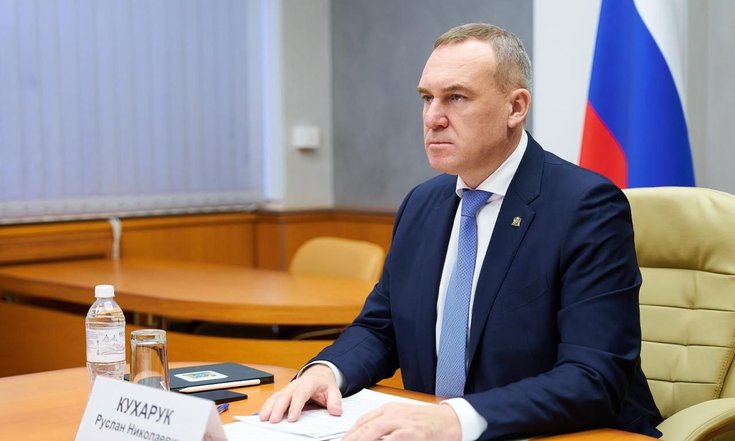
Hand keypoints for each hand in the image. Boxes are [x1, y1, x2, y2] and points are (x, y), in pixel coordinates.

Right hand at [258, 363, 342, 422]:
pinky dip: (266, 406)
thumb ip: (335, 401)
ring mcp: (287, 388)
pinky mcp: (283, 392)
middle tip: (273, 420)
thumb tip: (336, 411)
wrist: (318, 374)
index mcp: (308, 383)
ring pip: (276, 396)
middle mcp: (295, 385)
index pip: (301, 395)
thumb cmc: (324, 384)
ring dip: (268, 407)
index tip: (292, 418)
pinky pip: (273, 398)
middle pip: (284, 396)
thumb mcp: (333, 390)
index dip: (295, 406)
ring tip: (263, 418)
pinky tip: (262, 415)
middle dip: (278, 408)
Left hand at [342, 402, 461, 440]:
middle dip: (352, 438)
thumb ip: (385, 425)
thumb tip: (367, 434)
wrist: (450, 420)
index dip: (350, 434)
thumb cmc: (427, 422)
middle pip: (365, 427)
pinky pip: (392, 439)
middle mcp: (393, 414)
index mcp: (389, 409)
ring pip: (374, 431)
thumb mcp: (403, 418)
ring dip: (362, 440)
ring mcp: (402, 423)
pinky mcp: (412, 433)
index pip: (363, 421)